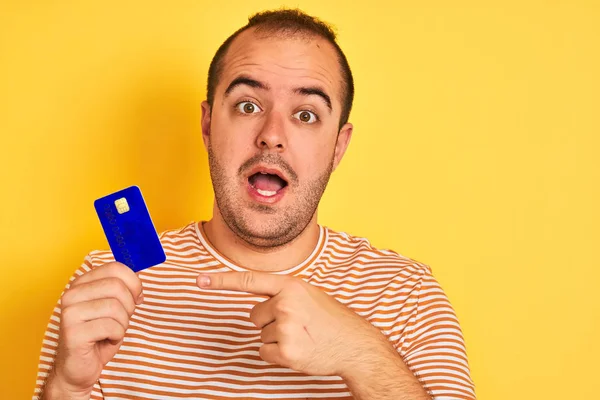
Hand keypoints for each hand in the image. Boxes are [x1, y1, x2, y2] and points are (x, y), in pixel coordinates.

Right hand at [45, 262, 142, 398]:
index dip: (134, 282)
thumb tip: (138, 276)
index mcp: (82, 283)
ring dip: (123, 323)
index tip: (136, 297)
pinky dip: (117, 335)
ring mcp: (69, 313)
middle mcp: (72, 294)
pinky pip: (111, 326)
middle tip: (122, 319)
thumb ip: (123, 288)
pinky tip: (106, 340)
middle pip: (117, 286)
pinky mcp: (72, 333)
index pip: (115, 267)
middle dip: (129, 305)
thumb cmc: (98, 336)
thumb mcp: (114, 306)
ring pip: (115, 307)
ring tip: (112, 331)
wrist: (78, 368)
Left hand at [196, 271, 383, 376]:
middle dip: (269, 321)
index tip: (199, 280)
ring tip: (302, 336)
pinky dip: (276, 355)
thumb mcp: (309, 294)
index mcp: (291, 285)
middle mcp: (286, 303)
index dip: (222, 280)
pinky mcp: (286, 351)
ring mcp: (286, 327)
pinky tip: (298, 349)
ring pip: (260, 334)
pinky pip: (263, 352)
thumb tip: (257, 303)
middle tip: (297, 325)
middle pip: (254, 315)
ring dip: (277, 338)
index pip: (250, 280)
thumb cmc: (330, 320)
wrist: (355, 344)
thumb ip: (283, 292)